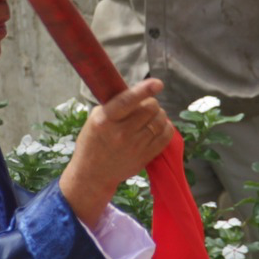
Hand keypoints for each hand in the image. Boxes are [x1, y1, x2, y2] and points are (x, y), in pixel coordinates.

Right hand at [60, 79, 171, 225]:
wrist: (93, 174)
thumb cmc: (92, 142)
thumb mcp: (95, 119)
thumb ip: (113, 105)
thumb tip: (136, 92)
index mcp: (105, 120)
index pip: (127, 101)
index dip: (144, 90)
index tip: (157, 83)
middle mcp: (121, 133)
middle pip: (150, 108)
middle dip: (151, 103)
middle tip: (146, 105)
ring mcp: (135, 146)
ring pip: (160, 121)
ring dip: (159, 114)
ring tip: (152, 116)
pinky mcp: (145, 157)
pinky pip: (165, 137)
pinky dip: (166, 127)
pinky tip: (159, 126)